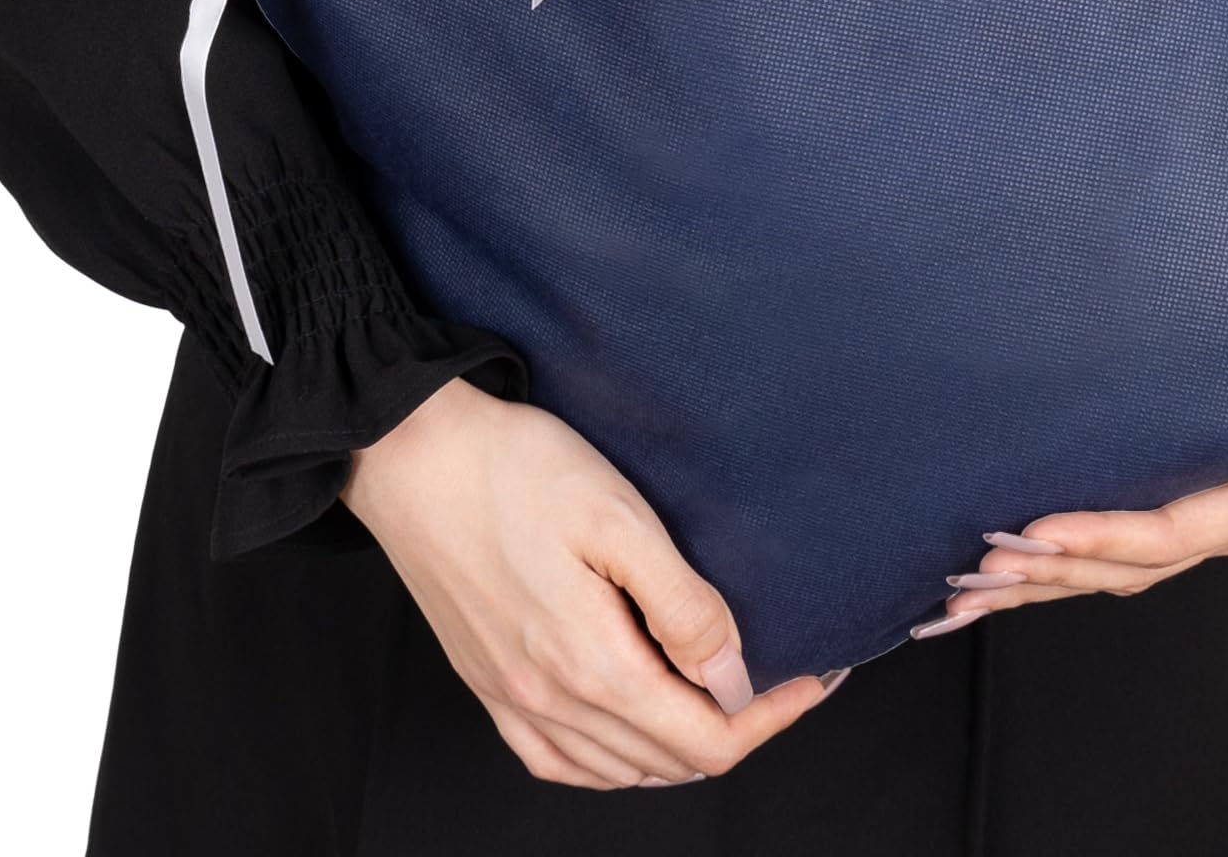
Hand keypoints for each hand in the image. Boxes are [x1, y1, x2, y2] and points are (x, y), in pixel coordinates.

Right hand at [343, 376, 847, 786]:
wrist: (411, 456)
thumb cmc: (515, 469)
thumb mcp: (618, 518)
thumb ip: (682, 604)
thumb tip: (734, 677)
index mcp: (592, 664)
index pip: (708, 738)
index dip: (773, 716)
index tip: (816, 677)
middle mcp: (550, 701)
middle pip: (670, 761)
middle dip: (739, 728)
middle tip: (781, 677)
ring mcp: (512, 701)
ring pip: (620, 771)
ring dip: (681, 746)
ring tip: (723, 694)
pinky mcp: (486, 685)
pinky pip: (561, 763)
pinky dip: (613, 762)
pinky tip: (632, 726)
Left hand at [914, 419, 1227, 637]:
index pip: (1168, 531)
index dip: (1098, 536)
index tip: (1030, 532)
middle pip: (1125, 566)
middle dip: (1043, 576)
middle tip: (965, 580)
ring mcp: (1211, 511)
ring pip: (1116, 563)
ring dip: (1040, 577)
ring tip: (964, 589)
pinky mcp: (1196, 490)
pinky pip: (1126, 538)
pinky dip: (1065, 554)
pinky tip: (1013, 558)